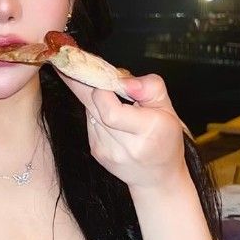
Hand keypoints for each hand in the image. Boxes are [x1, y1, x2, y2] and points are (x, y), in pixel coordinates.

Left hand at [54, 69, 190, 188]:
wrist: (158, 178)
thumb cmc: (165, 138)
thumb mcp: (169, 109)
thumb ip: (151, 88)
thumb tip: (124, 80)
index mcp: (149, 130)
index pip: (110, 109)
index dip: (101, 89)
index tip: (98, 71)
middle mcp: (126, 145)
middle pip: (93, 107)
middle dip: (81, 82)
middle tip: (70, 61)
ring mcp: (107, 151)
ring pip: (90, 112)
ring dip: (93, 98)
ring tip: (104, 90)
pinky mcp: (97, 152)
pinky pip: (90, 122)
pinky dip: (96, 112)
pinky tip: (109, 114)